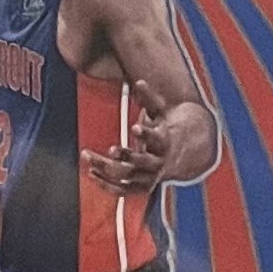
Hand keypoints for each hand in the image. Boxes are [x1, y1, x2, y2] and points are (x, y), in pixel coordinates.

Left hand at [83, 81, 200, 194]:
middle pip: (142, 163)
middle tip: (110, 149)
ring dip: (108, 170)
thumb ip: (150, 98)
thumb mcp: (162, 112)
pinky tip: (91, 173)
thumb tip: (139, 81)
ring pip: (129, 177)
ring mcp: (151, 177)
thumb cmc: (167, 129)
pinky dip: (108, 185)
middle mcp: (160, 163)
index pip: (158, 140)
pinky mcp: (143, 186)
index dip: (147, 134)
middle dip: (127, 156)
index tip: (135, 127)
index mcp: (166, 143)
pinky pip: (124, 190)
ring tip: (87, 156)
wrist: (185, 155)